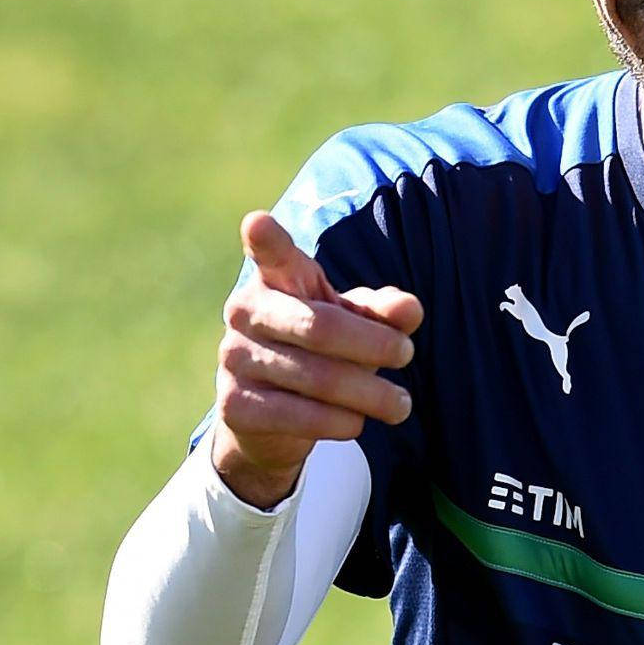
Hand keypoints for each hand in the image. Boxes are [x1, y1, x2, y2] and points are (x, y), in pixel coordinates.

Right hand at [210, 210, 422, 507]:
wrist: (268, 418)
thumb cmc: (320, 349)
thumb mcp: (355, 321)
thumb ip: (383, 311)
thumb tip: (409, 310)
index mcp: (275, 280)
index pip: (270, 255)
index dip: (264, 240)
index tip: (258, 222)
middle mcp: (246, 313)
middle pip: (321, 326)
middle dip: (374, 345)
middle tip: (407, 355)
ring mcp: (235, 359)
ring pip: (317, 377)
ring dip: (369, 393)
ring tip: (401, 405)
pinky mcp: (234, 406)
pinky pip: (299, 416)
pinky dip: (338, 421)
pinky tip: (357, 422)